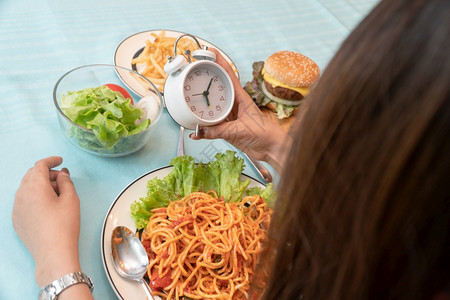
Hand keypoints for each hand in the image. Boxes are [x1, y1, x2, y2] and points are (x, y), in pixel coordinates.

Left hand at [12, 157, 81, 287]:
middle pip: (31, 175)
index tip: (61, 160)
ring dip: (39, 185)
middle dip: (46, 173)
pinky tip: (46, 206)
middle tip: (61, 179)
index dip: (51, 160)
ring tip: (56, 194)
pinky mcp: (16, 220)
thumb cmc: (64, 225)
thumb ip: (66, 182)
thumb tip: (62, 174)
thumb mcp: (71, 199)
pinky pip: (23, 201)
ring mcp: (16, 208)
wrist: (53, 253)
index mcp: (35, 186)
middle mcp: (21, 195)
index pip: (40, 165)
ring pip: (26, 188)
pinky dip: (33, 197)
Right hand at [190, 48, 291, 172]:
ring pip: (213, 106)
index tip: (208, 51)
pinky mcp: (228, 128)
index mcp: (241, 97)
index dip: (219, 61)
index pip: (229, 74)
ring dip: (203, 103)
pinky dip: (204, 127)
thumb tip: (200, 130)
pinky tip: (196, 130)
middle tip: (192, 73)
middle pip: (217, 87)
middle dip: (206, 79)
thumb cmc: (264, 134)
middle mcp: (235, 104)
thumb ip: (219, 131)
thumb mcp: (240, 130)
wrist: (271, 149)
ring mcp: (230, 116)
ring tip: (190, 99)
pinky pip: (212, 125)